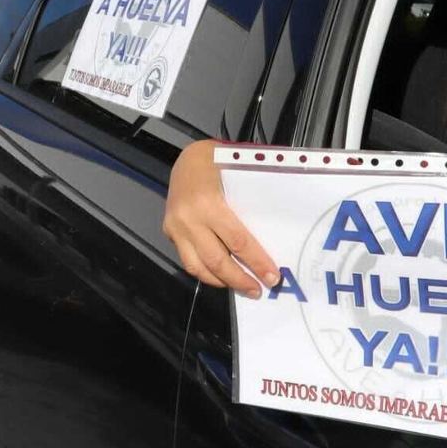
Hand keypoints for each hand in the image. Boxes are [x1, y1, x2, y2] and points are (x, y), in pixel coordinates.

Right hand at [162, 140, 278, 297]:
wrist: (186, 157)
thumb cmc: (218, 161)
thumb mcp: (239, 175)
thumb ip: (252, 202)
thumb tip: (277, 234)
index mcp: (209, 203)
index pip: (238, 242)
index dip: (257, 263)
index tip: (272, 277)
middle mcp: (189, 219)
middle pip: (218, 260)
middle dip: (240, 279)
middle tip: (258, 290)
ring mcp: (176, 228)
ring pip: (198, 267)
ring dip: (222, 282)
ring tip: (243, 288)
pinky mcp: (169, 232)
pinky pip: (188, 260)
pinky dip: (206, 273)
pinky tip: (222, 277)